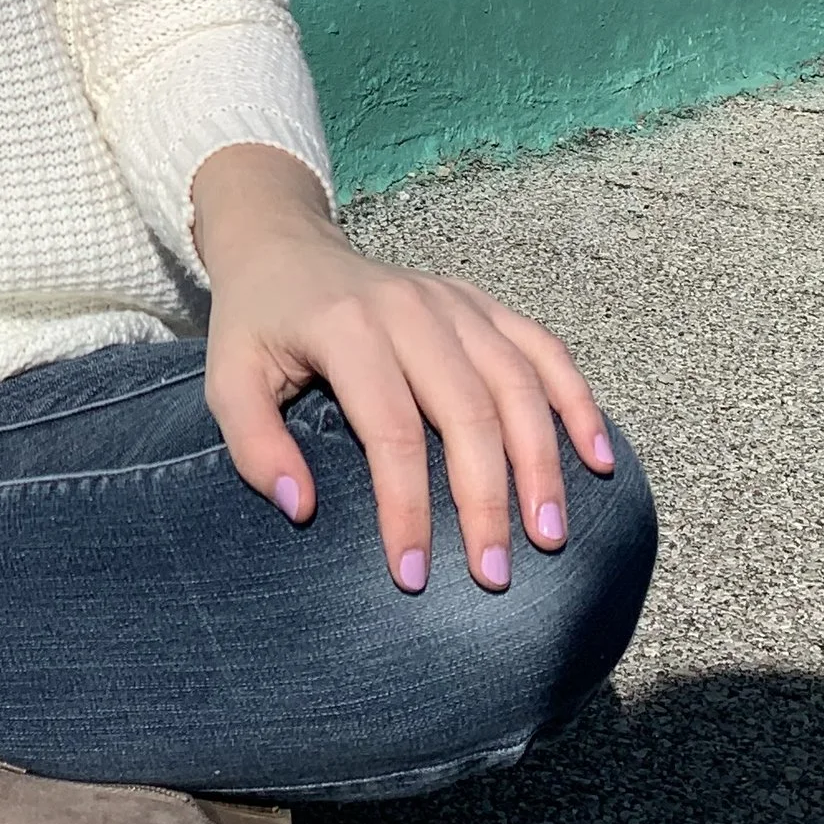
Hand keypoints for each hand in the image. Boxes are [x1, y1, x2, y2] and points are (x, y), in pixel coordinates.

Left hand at [192, 143, 617, 593]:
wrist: (283, 247)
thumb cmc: (258, 325)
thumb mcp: (226, 380)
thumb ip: (254, 445)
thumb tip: (301, 509)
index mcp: (348, 329)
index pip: (391, 432)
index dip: (407, 509)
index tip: (413, 577)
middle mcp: (411, 310)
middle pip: (467, 412)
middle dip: (486, 501)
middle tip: (495, 575)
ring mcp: (454, 302)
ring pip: (517, 383)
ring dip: (542, 462)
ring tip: (551, 534)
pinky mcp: (480, 303)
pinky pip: (542, 349)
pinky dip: (577, 400)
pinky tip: (597, 457)